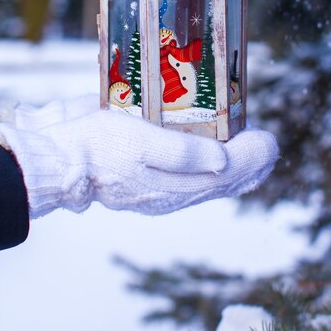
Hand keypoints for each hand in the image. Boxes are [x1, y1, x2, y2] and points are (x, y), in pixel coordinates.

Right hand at [0, 99, 278, 218]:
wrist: (62, 160)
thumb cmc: (100, 146)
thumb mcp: (141, 142)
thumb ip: (182, 153)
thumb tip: (222, 160)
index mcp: (176, 186)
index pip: (228, 176)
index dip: (252, 158)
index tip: (268, 138)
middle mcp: (173, 192)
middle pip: (224, 183)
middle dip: (250, 164)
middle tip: (267, 143)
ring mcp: (161, 188)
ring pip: (209, 182)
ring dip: (234, 165)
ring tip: (249, 147)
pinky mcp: (149, 179)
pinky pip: (191, 178)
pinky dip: (210, 165)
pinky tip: (214, 153)